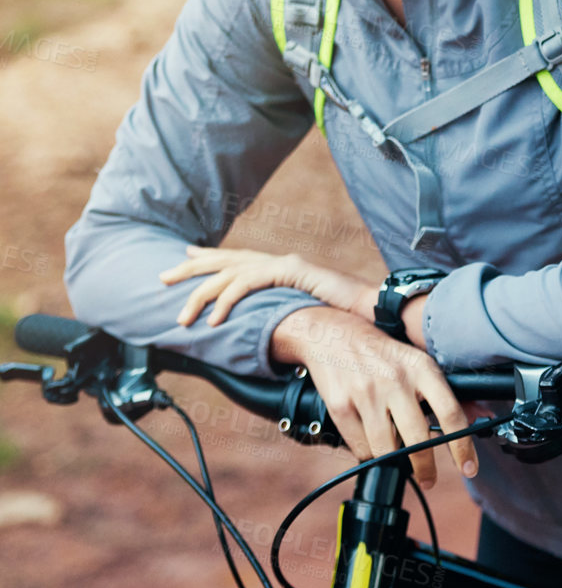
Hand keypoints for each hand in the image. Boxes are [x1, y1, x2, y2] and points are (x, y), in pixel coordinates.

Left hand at [158, 245, 375, 327]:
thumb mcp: (306, 314)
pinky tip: (214, 319)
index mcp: (281, 267)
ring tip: (182, 317)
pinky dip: (227, 301)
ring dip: (201, 296)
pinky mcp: (291, 271)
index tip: (184, 256)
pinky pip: (249, 283)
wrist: (374, 308)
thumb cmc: (346, 317)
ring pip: (230, 273)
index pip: (238, 259)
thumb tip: (270, 331)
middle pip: (225, 259)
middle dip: (190, 269)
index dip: (209, 257)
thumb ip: (285, 315)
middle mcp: (279, 260)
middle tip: (162, 277)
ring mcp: (285, 263)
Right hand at [270, 305, 479, 485]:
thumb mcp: (415, 361)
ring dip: (394, 462)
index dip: (463, 446)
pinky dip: (369, 453)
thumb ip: (445, 392)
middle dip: (426, 468)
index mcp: (421, 367)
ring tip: (396, 459)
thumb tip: (479, 416)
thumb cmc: (380, 352)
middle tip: (429, 479)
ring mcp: (366, 393)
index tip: (469, 467)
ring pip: (387, 450)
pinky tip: (372, 444)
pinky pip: (361, 447)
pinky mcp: (340, 406)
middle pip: (419, 440)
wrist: (330, 333)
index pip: (451, 412)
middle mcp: (395, 380)